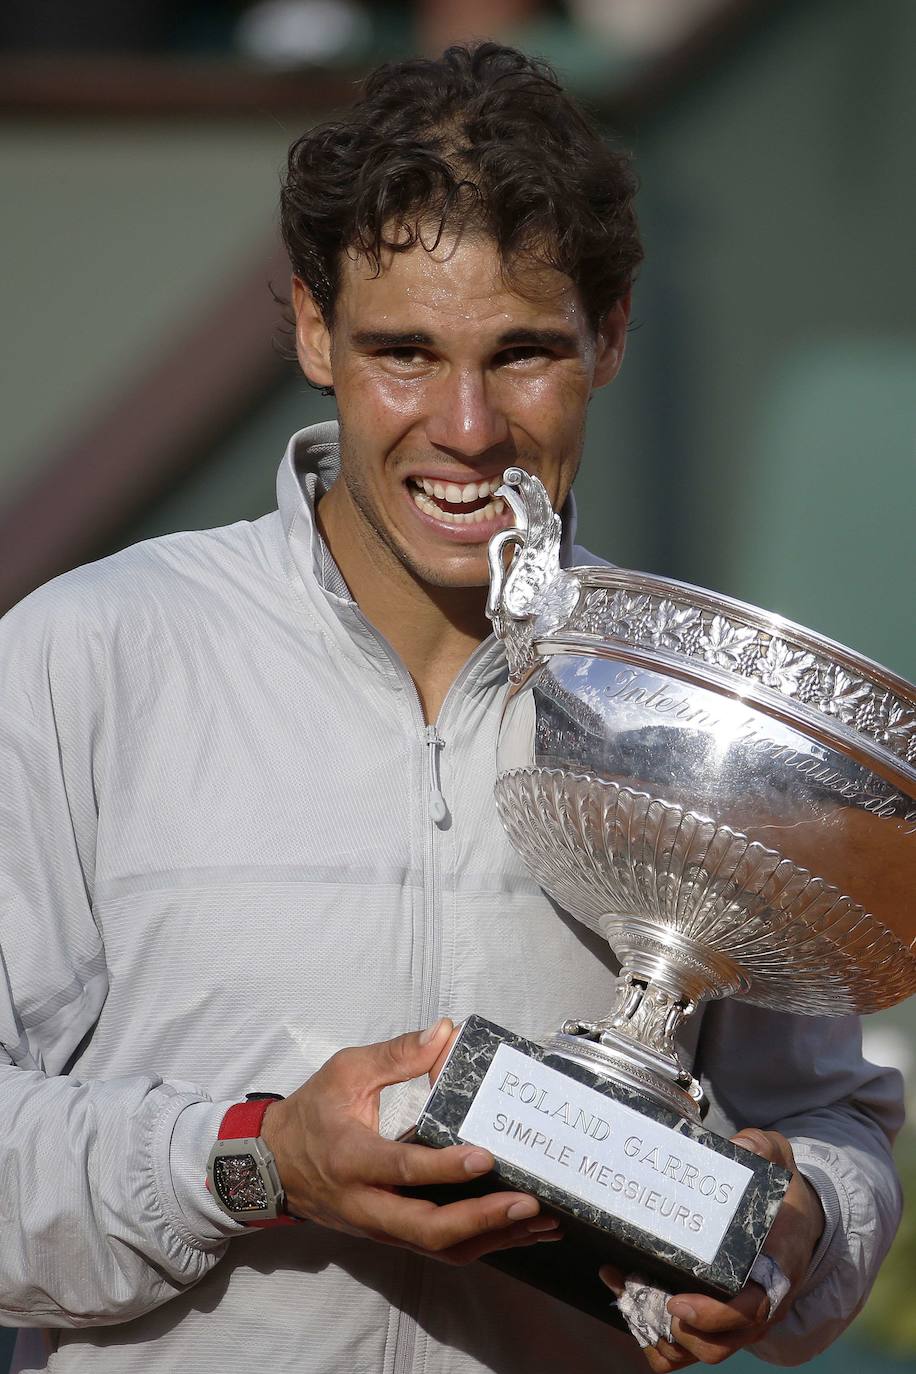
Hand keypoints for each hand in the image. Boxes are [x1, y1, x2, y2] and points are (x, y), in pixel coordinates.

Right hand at [261, 1018, 559, 1263]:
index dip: (444, 1168)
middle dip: (482, 1219)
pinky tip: (518, 1231)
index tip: (484, 1157)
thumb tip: (445, 1032)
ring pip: (440, 1249)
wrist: (273, 1166)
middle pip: (427, 1229)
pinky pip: (441, 1249)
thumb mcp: (344, 1072)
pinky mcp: (393, 1237)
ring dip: (492, 1238)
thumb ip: (396, 1054)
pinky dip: (483, 1243)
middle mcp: (367, 1204)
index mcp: (351, 1159)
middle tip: (527, 1202)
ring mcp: (381, 1229)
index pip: (403, 1169)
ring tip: (540, 1221)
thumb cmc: (312, 1114)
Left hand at [601, 1128, 824, 1368]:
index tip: (677, 1303)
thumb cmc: (782, 1195)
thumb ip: (761, 1147)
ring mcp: (738, 1321)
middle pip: (717, 1345)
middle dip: (674, 1329)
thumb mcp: (778, 1159)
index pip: (750, 1312)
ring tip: (624, 1284)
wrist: (798, 1223)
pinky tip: (627, 1291)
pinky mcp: (718, 1321)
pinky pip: (685, 1348)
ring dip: (656, 1332)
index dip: (712, 1316)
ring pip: (696, 1351)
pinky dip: (654, 1335)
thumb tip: (738, 1146)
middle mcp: (759, 1308)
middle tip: (638, 1290)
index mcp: (776, 1273)